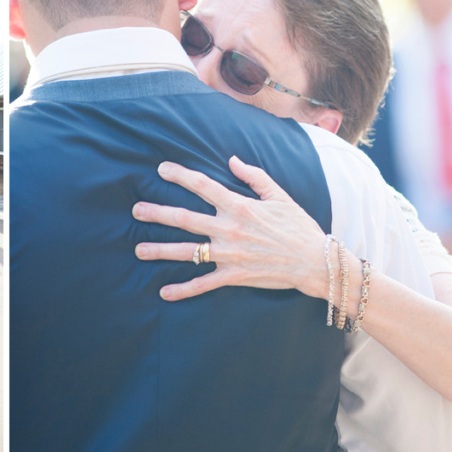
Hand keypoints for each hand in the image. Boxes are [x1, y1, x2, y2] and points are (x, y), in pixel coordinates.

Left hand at [133, 156, 328, 300]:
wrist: (315, 262)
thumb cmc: (298, 226)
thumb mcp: (279, 195)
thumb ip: (254, 176)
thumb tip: (232, 159)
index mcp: (239, 206)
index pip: (203, 186)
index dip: (180, 176)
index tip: (161, 169)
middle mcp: (229, 229)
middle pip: (185, 219)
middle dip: (157, 214)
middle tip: (135, 210)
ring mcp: (230, 254)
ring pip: (187, 252)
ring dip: (160, 250)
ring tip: (138, 250)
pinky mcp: (234, 276)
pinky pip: (203, 284)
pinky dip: (183, 289)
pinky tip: (164, 292)